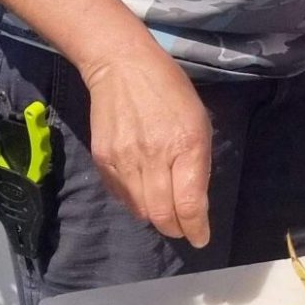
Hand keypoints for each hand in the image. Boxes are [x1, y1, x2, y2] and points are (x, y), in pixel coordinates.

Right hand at [82, 41, 214, 246]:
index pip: (189, 204)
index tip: (200, 237)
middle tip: (183, 228)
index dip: (196, 228)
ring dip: (156, 217)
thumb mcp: (199, 121)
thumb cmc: (170, 90)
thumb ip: (199, 163)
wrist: (121, 67)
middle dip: (177, 228)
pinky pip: (121, 196)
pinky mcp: (103, 160)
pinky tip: (144, 192)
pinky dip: (135, 202)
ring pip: (141, 211)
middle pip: (162, 214)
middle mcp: (154, 156)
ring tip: (165, 210)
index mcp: (186, 145)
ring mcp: (124, 160)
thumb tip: (195, 201)